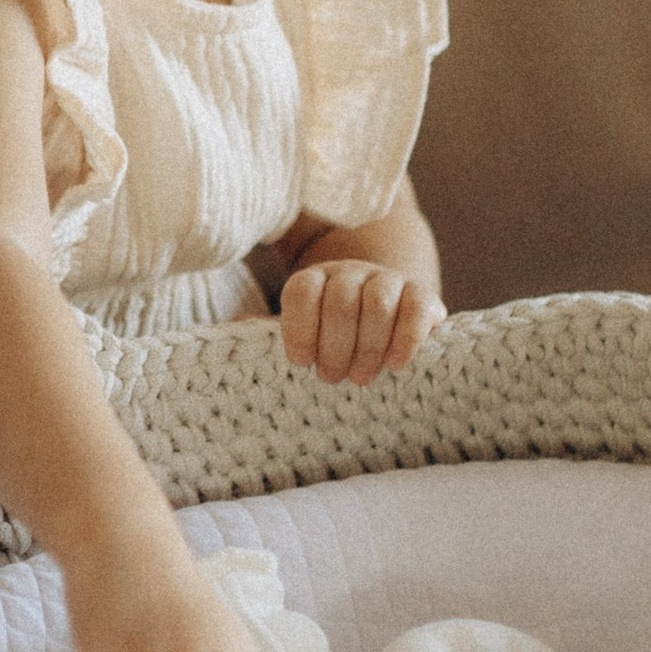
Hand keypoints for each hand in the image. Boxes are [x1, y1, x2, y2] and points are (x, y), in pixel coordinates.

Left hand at [278, 260, 443, 387]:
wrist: (388, 314)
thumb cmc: (335, 333)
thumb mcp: (303, 332)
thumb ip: (269, 332)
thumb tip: (228, 331)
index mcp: (315, 280)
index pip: (301, 291)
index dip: (298, 327)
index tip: (300, 362)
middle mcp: (350, 273)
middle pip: (340, 298)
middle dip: (335, 344)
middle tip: (332, 378)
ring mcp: (387, 280)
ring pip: (378, 300)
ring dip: (367, 344)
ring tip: (361, 378)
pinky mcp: (422, 294)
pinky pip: (416, 306)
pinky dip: (406, 336)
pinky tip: (397, 364)